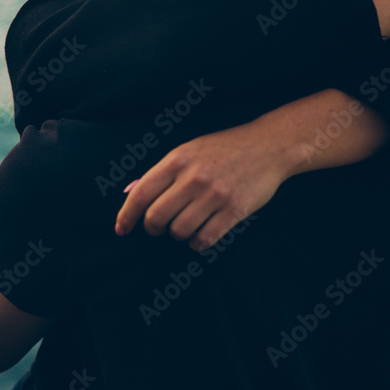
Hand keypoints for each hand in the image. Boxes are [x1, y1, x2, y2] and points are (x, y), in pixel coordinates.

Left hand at [114, 122, 288, 250]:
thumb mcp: (190, 150)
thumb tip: (133, 195)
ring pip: (179, 231)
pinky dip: (197, 243)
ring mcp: (215, 195)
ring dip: (177, 234)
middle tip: (158, 228)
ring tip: (185, 227)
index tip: (121, 229)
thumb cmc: (225, 149)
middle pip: (157, 217)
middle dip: (153, 228)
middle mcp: (194, 177)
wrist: (268, 146)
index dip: (126, 216)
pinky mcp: (234, 211)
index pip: (141, 193)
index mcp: (178, 160)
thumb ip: (164, 172)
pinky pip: (205, 239)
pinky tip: (200, 236)